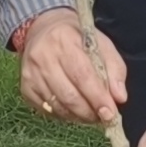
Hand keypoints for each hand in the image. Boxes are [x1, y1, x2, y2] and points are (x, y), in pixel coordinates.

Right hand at [12, 9, 124, 125]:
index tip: (111, 113)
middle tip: (103, 117)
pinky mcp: (25, 87)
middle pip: (69, 95)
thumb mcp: (101, 43)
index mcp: (64, 40)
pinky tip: (74, 110)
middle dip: (89, 112)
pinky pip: (47, 109)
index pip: (82, 75)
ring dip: (78, 116)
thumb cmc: (77, 38)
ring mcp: (30, 73)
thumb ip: (115, 69)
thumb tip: (120, 97)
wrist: (43, 29)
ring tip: (91, 114)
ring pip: (58, 106)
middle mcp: (43, 57)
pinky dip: (64, 115)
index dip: (97, 97)